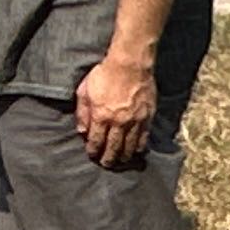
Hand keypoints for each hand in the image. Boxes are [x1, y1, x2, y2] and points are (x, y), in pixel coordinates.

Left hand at [75, 53, 158, 168]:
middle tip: (106, 164)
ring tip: (121, 161)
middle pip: (114, 147)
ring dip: (125, 155)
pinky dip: (140, 146)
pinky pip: (144, 137)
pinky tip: (137, 151)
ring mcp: (135, 120)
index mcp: (101, 116)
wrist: (130, 65)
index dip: (94, 150)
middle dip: (109, 158)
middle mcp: (119, 122)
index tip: (92, 155)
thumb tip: (82, 131)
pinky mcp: (147, 116)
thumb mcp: (84, 91)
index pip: (97, 141)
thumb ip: (82, 113)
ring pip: (130, 145)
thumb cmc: (104, 75)